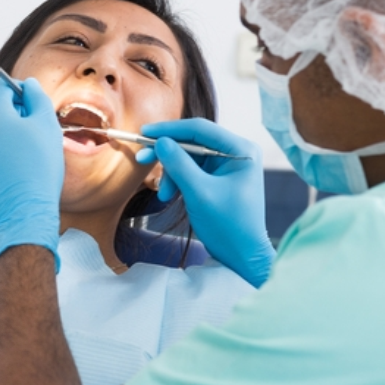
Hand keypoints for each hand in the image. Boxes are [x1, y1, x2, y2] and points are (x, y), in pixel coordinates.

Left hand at [0, 77, 63, 269]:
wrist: (22, 212)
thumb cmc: (38, 168)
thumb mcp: (46, 125)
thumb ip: (36, 96)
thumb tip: (27, 84)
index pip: (2, 86)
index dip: (20, 94)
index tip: (32, 111)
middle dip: (8, 114)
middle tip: (28, 136)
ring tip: (16, 154)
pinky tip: (4, 165)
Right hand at [135, 119, 272, 285]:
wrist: (242, 255)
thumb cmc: (227, 225)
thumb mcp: (198, 192)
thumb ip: (178, 164)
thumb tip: (160, 141)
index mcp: (240, 150)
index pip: (199, 129)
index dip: (169, 129)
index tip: (144, 132)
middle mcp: (236, 153)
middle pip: (193, 142)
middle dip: (167, 154)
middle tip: (142, 159)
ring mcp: (227, 166)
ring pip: (189, 158)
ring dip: (172, 173)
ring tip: (164, 195)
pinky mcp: (218, 178)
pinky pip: (191, 170)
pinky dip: (178, 181)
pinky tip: (170, 196)